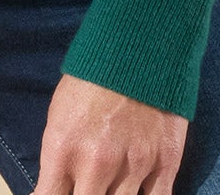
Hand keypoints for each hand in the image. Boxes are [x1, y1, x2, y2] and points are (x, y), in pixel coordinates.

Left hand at [35, 70, 187, 192]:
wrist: (141, 40)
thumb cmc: (93, 74)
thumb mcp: (60, 111)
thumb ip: (58, 158)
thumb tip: (54, 190)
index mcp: (63, 146)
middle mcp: (96, 162)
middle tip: (87, 186)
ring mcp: (133, 165)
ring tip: (110, 186)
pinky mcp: (165, 163)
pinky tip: (136, 193)